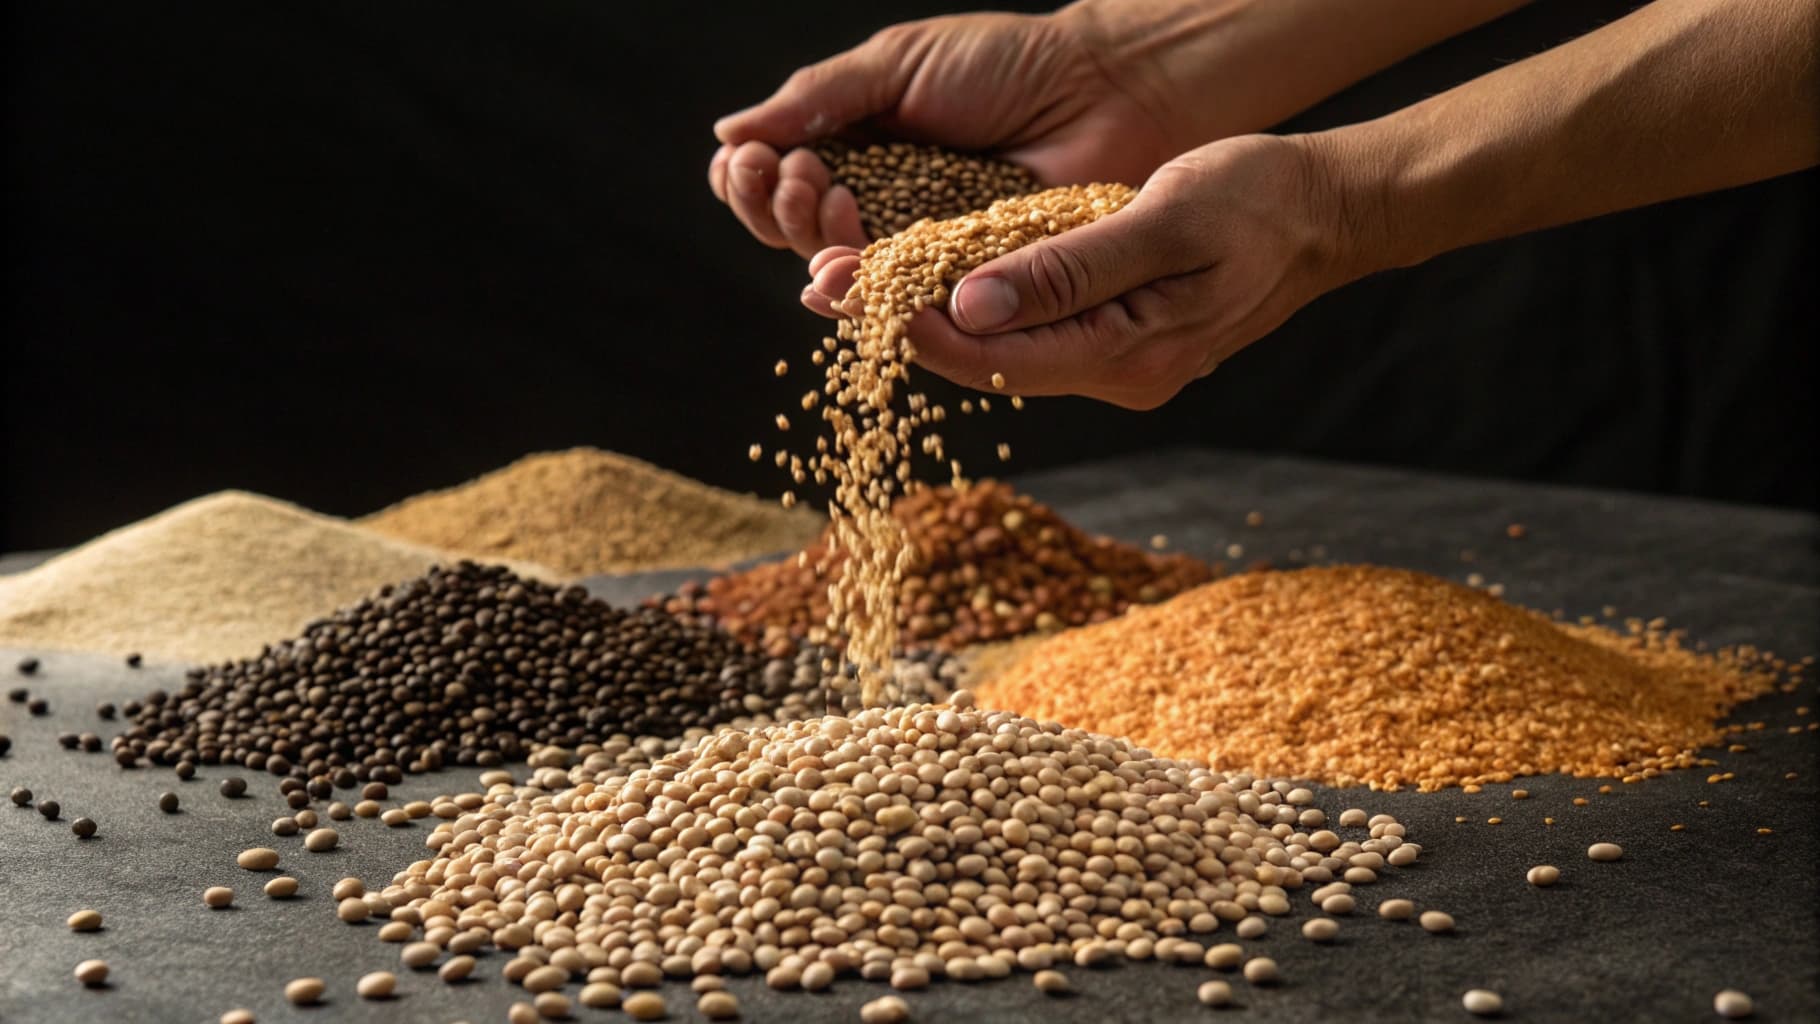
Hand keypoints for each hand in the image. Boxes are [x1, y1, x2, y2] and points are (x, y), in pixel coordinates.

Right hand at [709, 10, 1190, 257]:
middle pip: (796, 235)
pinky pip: (903, 304)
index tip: (753, 162)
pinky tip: (849, 265)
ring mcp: (920, 251)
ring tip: (830, 200)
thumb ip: (817, 101)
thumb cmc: (1007, 65)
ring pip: (841, 274)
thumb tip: (729, 137)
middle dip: (776, 211)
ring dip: (813, 244)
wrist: (1105, 92)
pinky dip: (866, 291)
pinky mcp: (961, 287)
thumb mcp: (897, 64)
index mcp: (857, 150)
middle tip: (800, 178)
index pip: (778, 182)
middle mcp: (881, 206)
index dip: (752, 182)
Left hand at [802, 135, 1359, 409]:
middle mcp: (1120, 376)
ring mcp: (1121, 363)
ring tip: (856, 280)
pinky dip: (979, 307)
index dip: (914, 325)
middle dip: (904, 323)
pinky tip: (929, 280)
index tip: (848, 290)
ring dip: (932, 315)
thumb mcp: (1164, 218)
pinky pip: (1033, 334)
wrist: (1330, 212)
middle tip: (824, 286)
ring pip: (1005, 349)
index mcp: (1130, 354)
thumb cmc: (1259, 202)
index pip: (996, 356)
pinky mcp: (1121, 339)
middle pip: (988, 361)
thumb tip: (971, 305)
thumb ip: (1071, 267)